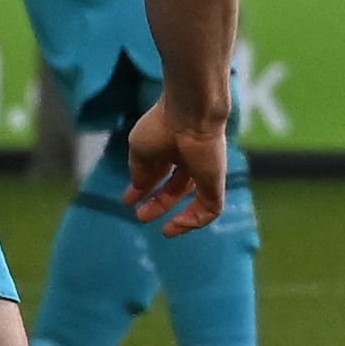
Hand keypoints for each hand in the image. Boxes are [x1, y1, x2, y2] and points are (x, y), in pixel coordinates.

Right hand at [125, 94, 227, 235]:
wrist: (189, 115)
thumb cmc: (162, 126)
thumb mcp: (140, 151)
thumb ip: (139, 171)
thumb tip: (138, 189)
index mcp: (172, 146)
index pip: (160, 171)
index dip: (144, 188)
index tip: (128, 201)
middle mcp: (191, 158)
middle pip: (176, 187)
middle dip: (159, 202)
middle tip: (140, 216)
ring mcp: (205, 171)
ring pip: (197, 200)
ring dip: (179, 218)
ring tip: (163, 230)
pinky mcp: (215, 183)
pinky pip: (210, 210)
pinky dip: (193, 222)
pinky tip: (172, 226)